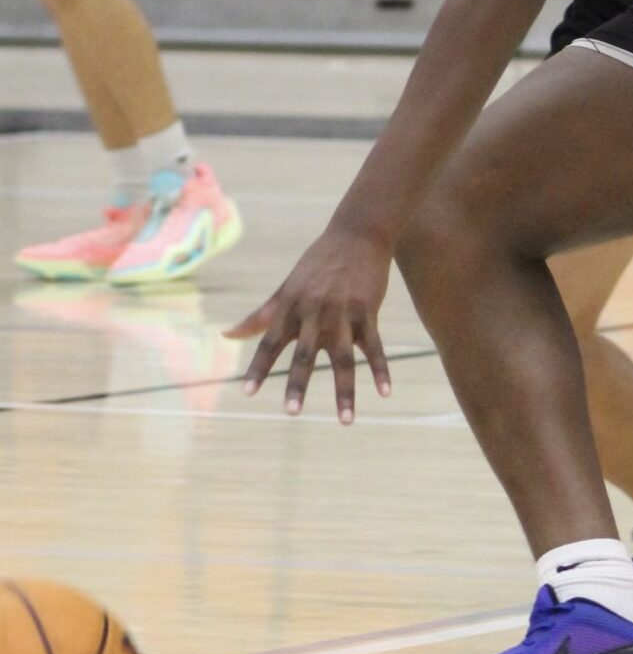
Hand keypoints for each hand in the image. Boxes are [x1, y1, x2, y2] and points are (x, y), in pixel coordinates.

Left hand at [227, 224, 393, 422]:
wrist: (357, 232)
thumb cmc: (318, 262)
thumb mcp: (286, 287)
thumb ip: (260, 315)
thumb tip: (226, 336)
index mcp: (292, 306)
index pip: (270, 341)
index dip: (259, 367)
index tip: (248, 393)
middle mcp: (315, 311)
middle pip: (305, 354)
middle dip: (297, 383)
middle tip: (290, 413)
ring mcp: (343, 313)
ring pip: (344, 359)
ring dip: (344, 391)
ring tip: (346, 421)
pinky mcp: (368, 311)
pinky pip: (375, 346)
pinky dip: (381, 370)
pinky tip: (385, 393)